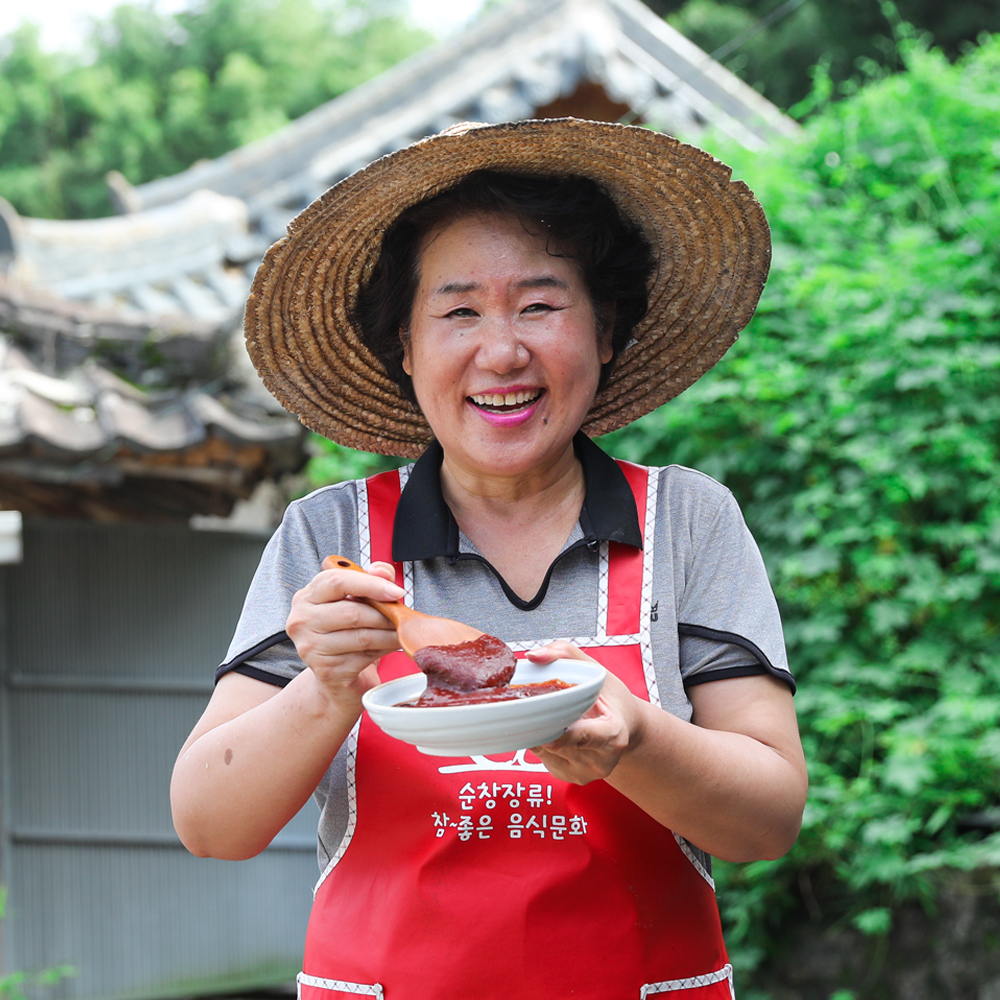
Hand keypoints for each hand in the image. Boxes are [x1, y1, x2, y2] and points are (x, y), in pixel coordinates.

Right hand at [286, 559, 404, 710]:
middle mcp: (302, 620)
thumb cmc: (345, 631)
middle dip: (384, 614)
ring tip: (401, 631)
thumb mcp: (355, 600)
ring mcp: (310, 647)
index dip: (370, 584)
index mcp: (307, 596)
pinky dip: (384, 650)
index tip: (396, 591)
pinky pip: (364, 657)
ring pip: (362, 636)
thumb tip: (382, 571)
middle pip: (352, 612)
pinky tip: (391, 646)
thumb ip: (370, 578)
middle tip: (402, 616)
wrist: (334, 675)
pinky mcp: (325, 670)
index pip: (336, 581)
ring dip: (389, 634)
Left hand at [527, 641, 644, 784]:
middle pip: (556, 742)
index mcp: (613, 734)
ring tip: (552, 714)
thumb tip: (533, 656)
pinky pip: (542, 757)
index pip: (586, 737)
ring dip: (538, 730)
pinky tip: (554, 728)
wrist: (626, 727)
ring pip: (544, 750)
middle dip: (541, 721)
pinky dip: (541, 740)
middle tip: (533, 702)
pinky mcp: (570, 778)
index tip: (545, 729)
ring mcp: (585, 773)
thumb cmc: (612, 698)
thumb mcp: (596, 669)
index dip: (563, 734)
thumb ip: (564, 654)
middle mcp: (601, 760)